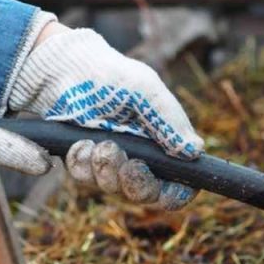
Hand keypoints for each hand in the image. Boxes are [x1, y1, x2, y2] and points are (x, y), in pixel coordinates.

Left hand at [9, 23, 203, 209]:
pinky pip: (84, 177)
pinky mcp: (83, 160)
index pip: (177, 186)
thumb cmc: (113, 76)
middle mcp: (138, 158)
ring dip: (106, 169)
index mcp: (162, 145)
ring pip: (112, 188)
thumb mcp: (147, 92)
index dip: (174, 193)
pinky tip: (81, 142)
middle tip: (128, 164)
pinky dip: (83, 162)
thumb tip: (195, 150)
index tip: (164, 185)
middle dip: (136, 183)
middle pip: (145, 195)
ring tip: (99, 144)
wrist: (69, 68)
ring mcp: (109, 161)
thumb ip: (170, 121)